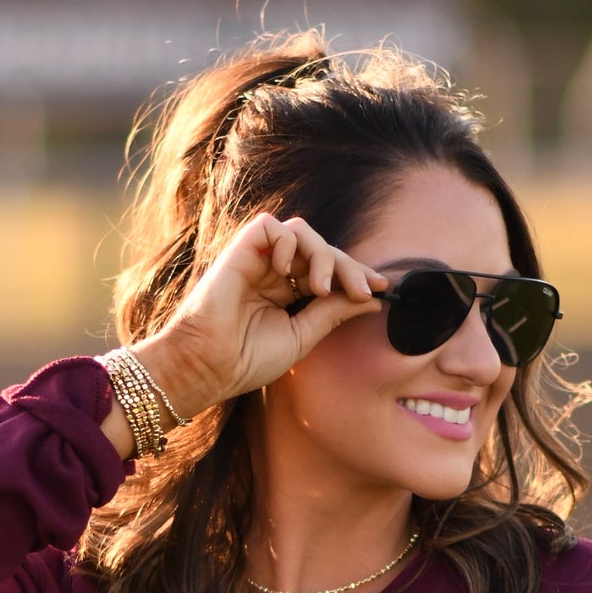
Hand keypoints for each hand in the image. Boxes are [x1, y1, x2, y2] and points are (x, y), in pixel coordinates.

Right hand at [127, 212, 387, 426]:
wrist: (209, 365)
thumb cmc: (247, 358)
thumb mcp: (302, 335)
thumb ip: (333, 312)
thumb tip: (371, 299)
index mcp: (288, 293)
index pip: (329, 271)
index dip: (355, 275)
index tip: (382, 290)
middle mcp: (274, 272)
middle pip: (322, 249)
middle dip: (348, 267)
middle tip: (363, 289)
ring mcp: (258, 260)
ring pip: (302, 233)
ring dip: (321, 256)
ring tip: (320, 287)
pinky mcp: (240, 250)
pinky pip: (271, 227)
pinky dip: (287, 244)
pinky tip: (287, 274)